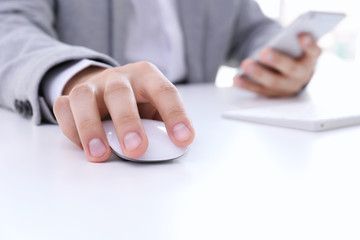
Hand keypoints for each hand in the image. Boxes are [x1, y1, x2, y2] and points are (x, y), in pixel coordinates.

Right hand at [53, 62, 194, 161]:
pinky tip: (85, 148)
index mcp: (147, 77)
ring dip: (91, 127)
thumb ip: (162, 126)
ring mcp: (92, 86)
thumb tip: (172, 149)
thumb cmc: (139, 104)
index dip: (175, 114)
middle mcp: (119, 78)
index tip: (183, 139)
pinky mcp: (70, 97)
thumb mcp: (156, 110)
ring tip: (100, 155)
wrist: (107, 89)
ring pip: (84, 97)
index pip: (164, 91)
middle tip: (136, 149)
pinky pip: (63, 108)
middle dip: (127, 122)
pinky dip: (71, 129)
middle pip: (120, 93)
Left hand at [234, 34, 321, 96]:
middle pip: (291, 69)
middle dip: (277, 60)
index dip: (309, 44)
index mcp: (310, 59)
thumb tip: (273, 41)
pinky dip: (246, 85)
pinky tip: (236, 79)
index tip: (302, 35)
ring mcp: (287, 87)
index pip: (313, 51)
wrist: (291, 76)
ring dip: (258, 74)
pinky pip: (259, 90)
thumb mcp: (294, 47)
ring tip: (246, 64)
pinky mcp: (272, 94)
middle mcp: (301, 76)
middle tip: (264, 52)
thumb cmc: (290, 54)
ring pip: (273, 82)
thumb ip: (289, 42)